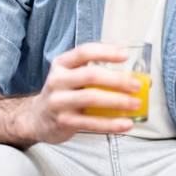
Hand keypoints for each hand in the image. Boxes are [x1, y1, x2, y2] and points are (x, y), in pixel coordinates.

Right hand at [24, 42, 142, 143]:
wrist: (37, 118)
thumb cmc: (64, 93)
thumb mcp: (71, 76)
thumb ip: (96, 72)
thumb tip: (138, 77)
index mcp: (61, 64)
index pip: (84, 52)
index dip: (105, 52)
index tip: (125, 55)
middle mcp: (57, 80)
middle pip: (91, 75)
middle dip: (118, 80)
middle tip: (137, 85)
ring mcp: (59, 102)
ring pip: (92, 99)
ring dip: (118, 101)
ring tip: (136, 104)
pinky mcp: (64, 122)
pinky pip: (91, 123)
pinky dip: (111, 124)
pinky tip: (126, 124)